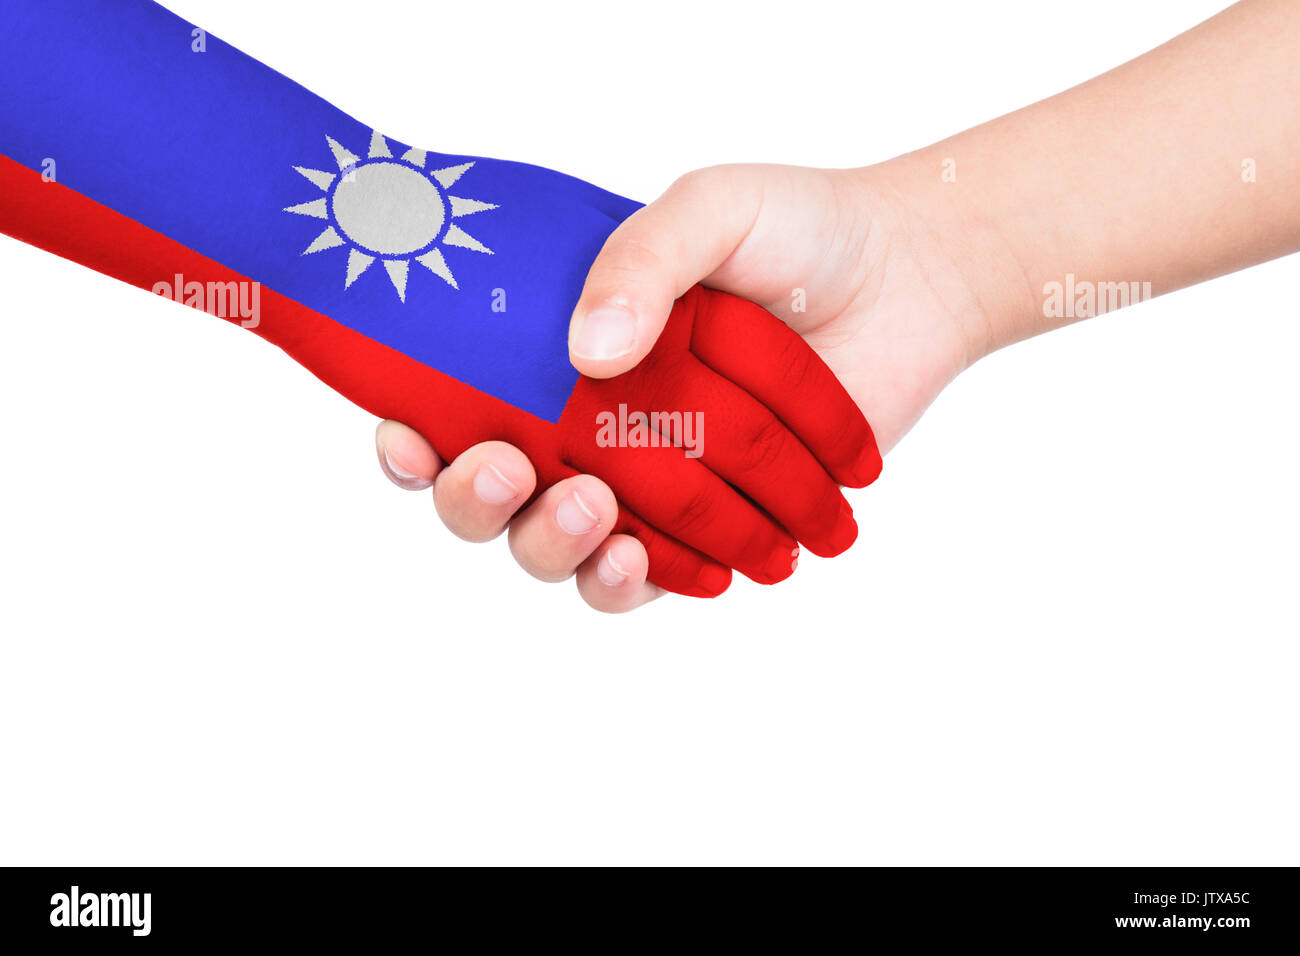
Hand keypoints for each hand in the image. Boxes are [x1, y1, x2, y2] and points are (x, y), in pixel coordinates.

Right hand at [377, 162, 1008, 610]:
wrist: (907, 281)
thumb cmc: (796, 234)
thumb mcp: (710, 209)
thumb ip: (640, 259)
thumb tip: (585, 351)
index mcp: (552, 347)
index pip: (448, 401)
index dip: (407, 434)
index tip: (408, 433)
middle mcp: (581, 422)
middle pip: (485, 496)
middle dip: (473, 501)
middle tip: (511, 466)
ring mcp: (639, 482)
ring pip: (551, 549)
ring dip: (551, 547)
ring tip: (599, 512)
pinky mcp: (702, 529)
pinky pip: (642, 582)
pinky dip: (631, 584)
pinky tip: (648, 560)